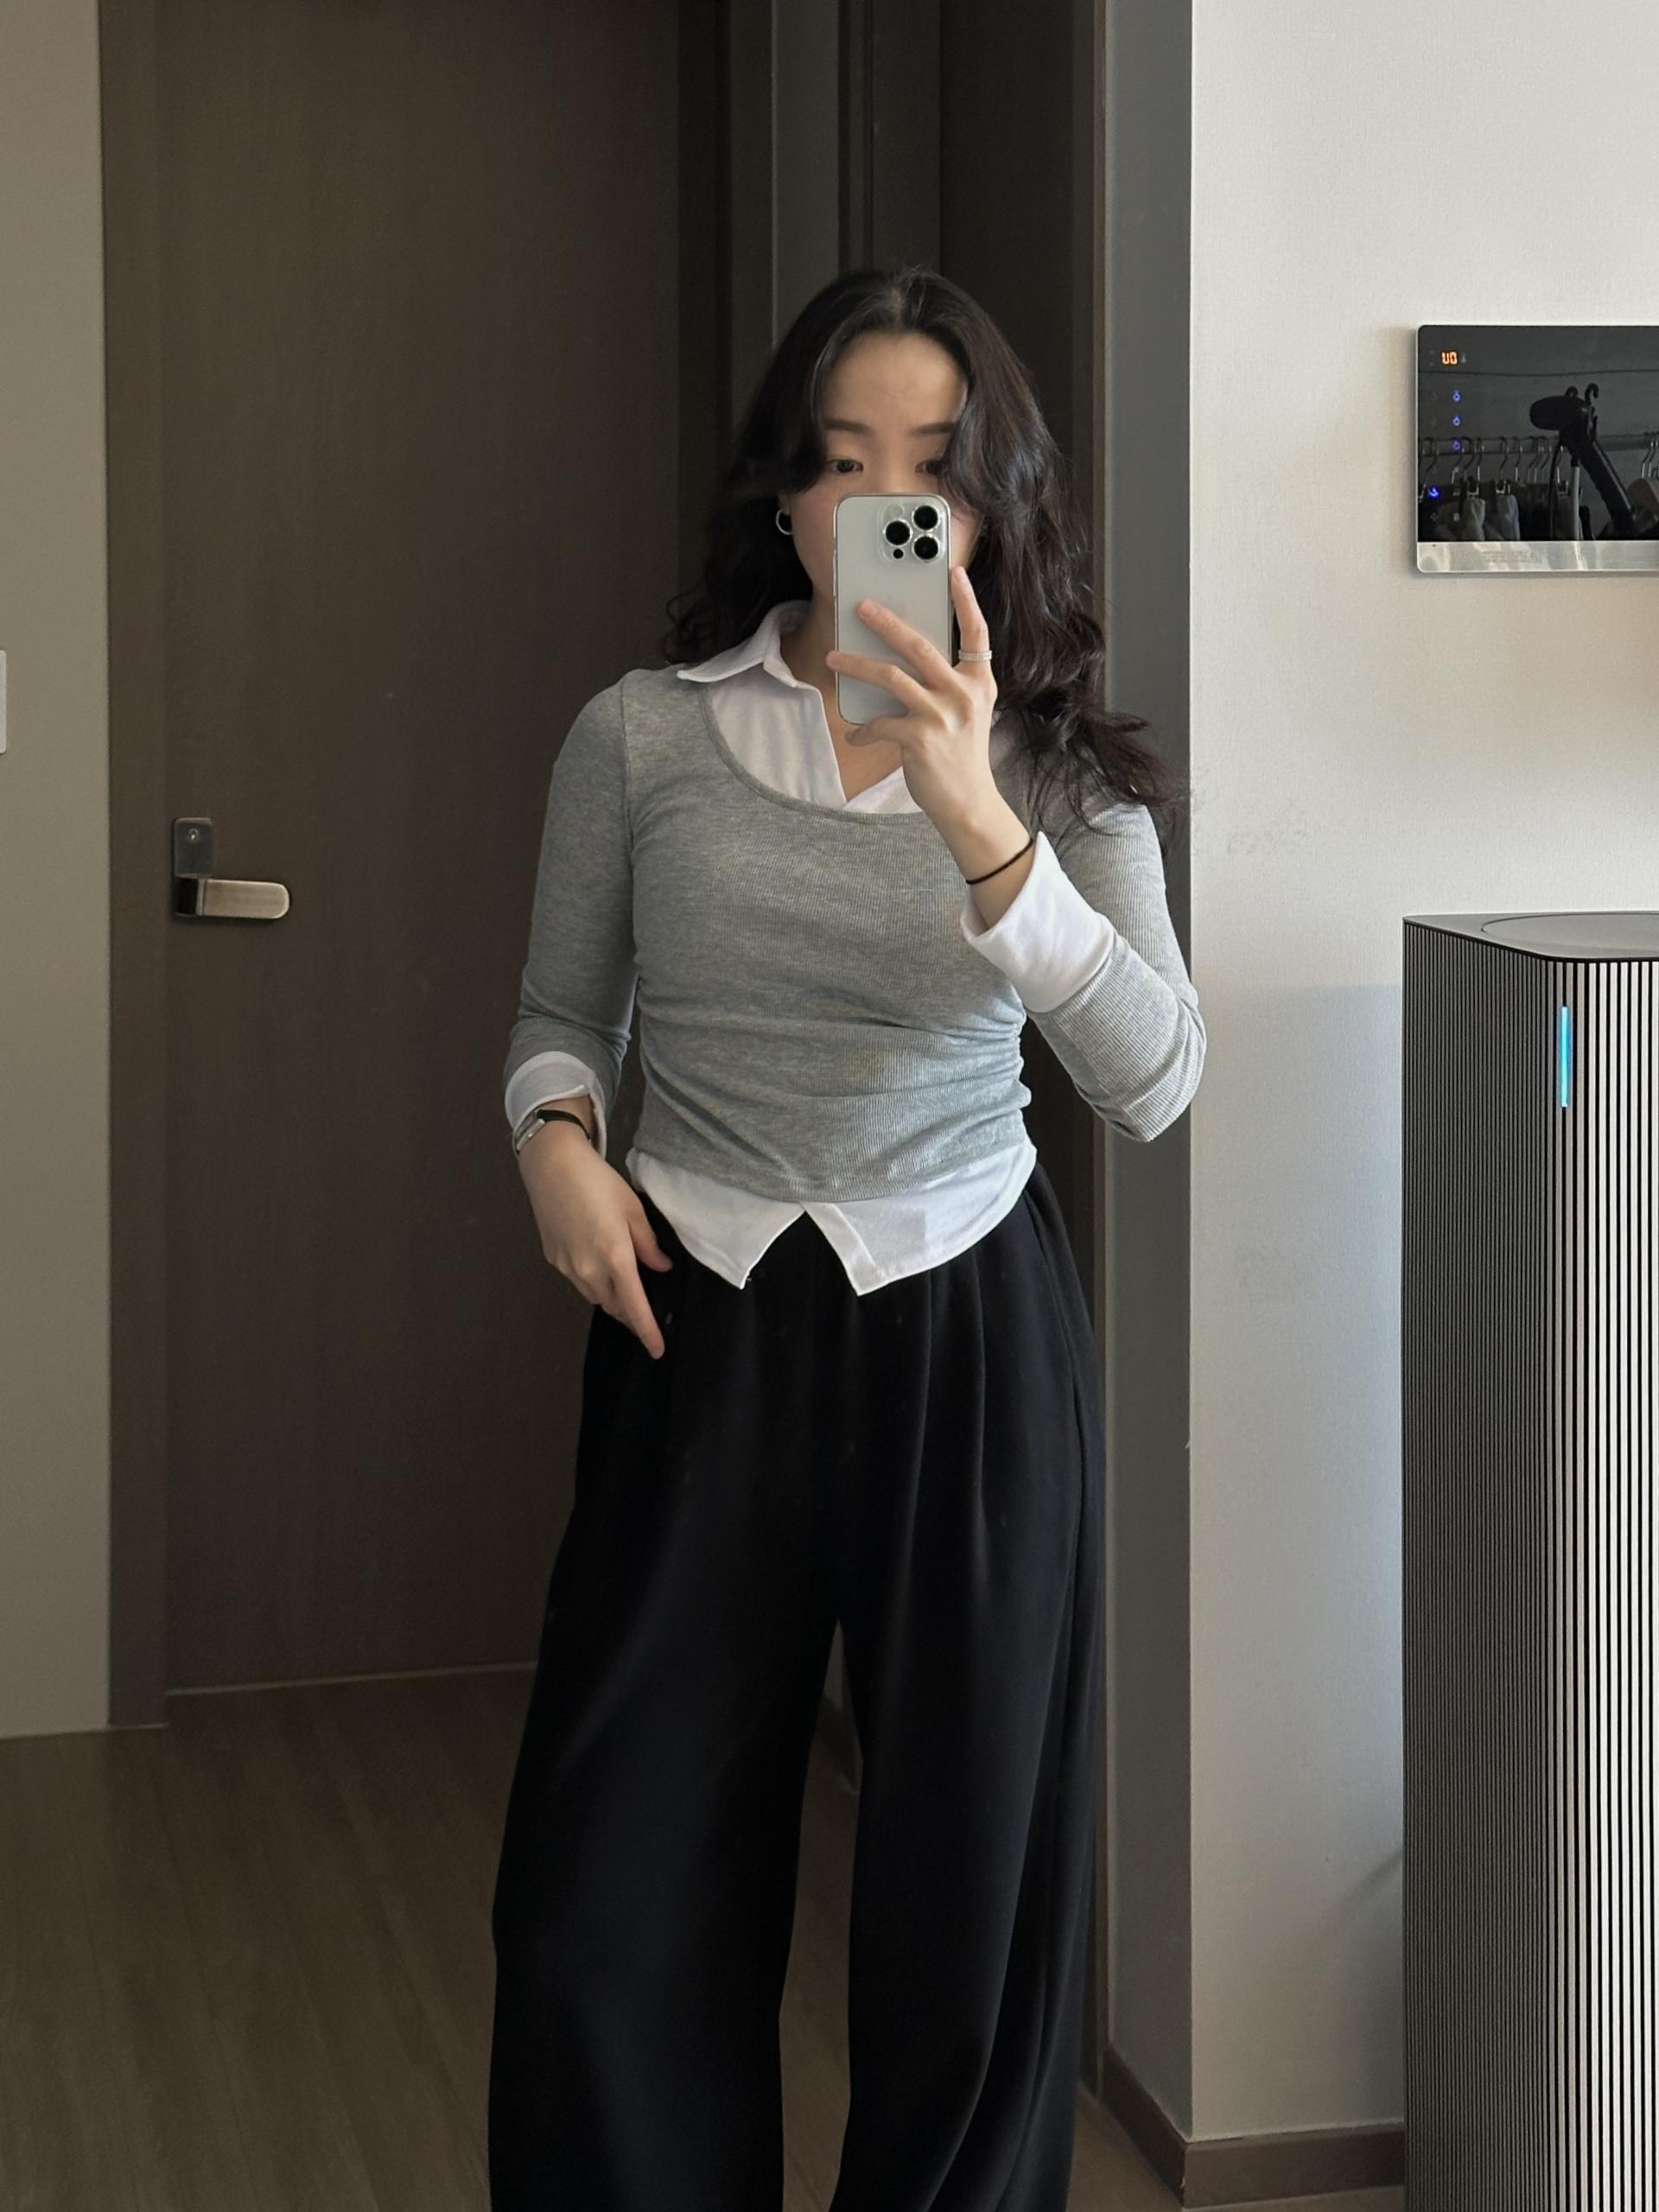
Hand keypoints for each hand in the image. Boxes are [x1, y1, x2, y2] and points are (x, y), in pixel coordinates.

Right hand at [519, 1132, 674, 1358]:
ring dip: (612, 1298)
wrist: (552, 1166)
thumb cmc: (598, 1182)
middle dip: (631, 1314)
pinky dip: (594, 1281)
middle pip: (614, 1306)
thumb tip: (660, 1268)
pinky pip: (579, 1281)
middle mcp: (588, 1269)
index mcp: (614, 1257)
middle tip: (646, 1311)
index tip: (657, 1351)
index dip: (647, 1331)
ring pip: (595, 1296)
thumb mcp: (634, 1210)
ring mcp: (567, 1267)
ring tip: (624, 1286)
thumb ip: (648, 1245)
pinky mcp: (553, 1259)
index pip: (635, 1306)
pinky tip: (598, 1263)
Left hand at [823, 564, 998, 827]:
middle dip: (886, 622)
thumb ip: (947, 685)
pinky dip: (863, 729)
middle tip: (861, 606)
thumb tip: (900, 661)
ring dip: (856, 664)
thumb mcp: (967, 714)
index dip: (966, 601)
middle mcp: (963, 693)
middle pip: (919, 645)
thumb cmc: (962, 756)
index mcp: (979, 682)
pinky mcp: (919, 738)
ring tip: (833, 656)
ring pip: (890, 676)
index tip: (953, 573)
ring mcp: (942, 715)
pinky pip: (879, 722)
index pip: (976, 633)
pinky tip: (856, 736)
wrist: (968, 803)